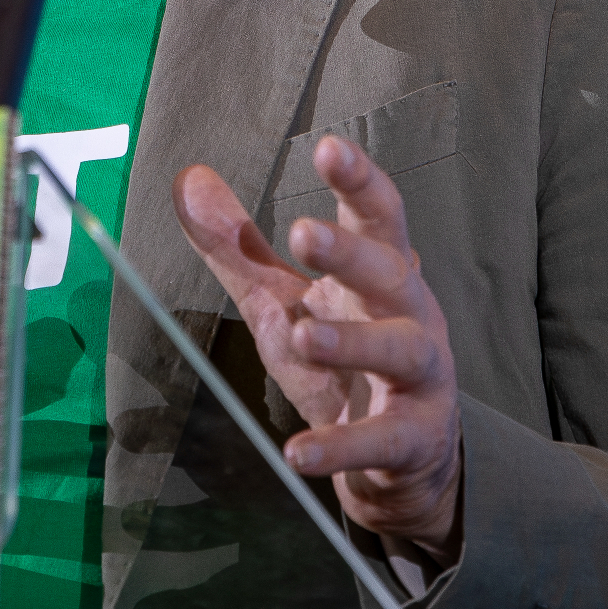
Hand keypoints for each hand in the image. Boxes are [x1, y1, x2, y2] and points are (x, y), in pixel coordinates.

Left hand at [175, 136, 463, 564]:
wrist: (401, 459)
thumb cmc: (341, 360)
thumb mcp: (283, 298)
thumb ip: (239, 246)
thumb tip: (187, 177)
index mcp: (380, 272)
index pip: (377, 216)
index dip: (358, 181)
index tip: (329, 149)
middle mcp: (409, 314)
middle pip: (389, 272)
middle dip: (349, 252)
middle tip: (302, 233)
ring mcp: (420, 377)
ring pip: (399, 349)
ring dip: (351, 342)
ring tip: (302, 335)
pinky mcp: (412, 439)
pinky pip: (381, 440)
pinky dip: (341, 446)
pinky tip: (299, 451)